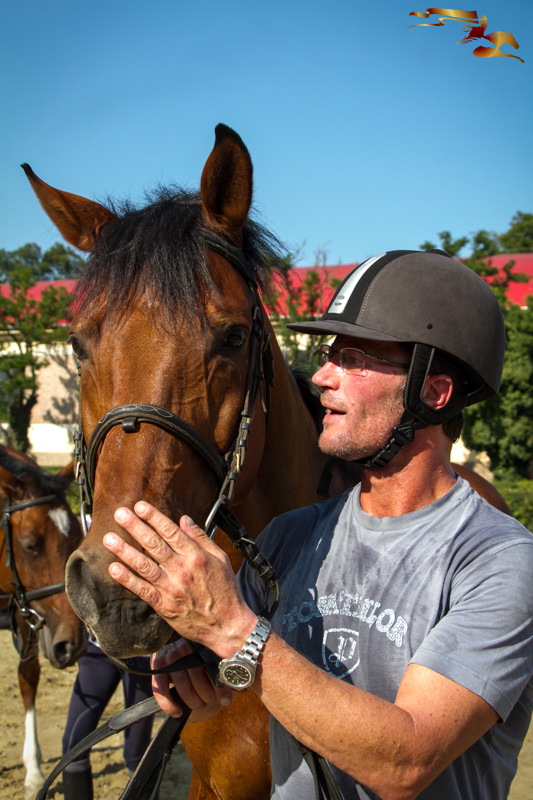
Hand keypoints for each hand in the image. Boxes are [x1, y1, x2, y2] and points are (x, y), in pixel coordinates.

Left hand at [102, 502, 256, 656]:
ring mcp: (171, 588)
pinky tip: (114, 569)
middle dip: (135, 527)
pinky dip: (127, 580)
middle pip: (154, 544)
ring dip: (125, 551)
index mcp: (196, 556)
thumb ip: (201, 538)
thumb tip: (184, 520)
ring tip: (109, 539)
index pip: (170, 531)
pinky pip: (142, 590)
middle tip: (119, 514)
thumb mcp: (220, 558)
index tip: (140, 506)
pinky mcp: (164, 606)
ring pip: (144, 565)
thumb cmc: (225, 590)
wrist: (227, 625)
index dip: (154, 517)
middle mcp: (182, 570)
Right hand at [151, 638, 232, 720]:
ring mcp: (169, 656)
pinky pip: (161, 690)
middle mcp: (185, 647)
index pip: (214, 669)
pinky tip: (178, 712)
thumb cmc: (202, 651)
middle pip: (200, 682)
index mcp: (202, 642)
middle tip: (211, 701)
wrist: (178, 637)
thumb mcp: (215, 655)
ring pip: (184, 689)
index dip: (221, 688)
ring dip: (194, 703)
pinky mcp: (156, 665)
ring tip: (201, 704)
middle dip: (209, 697)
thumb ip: (227, 669)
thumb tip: (243, 689)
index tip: (227, 700)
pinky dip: (169, 705)